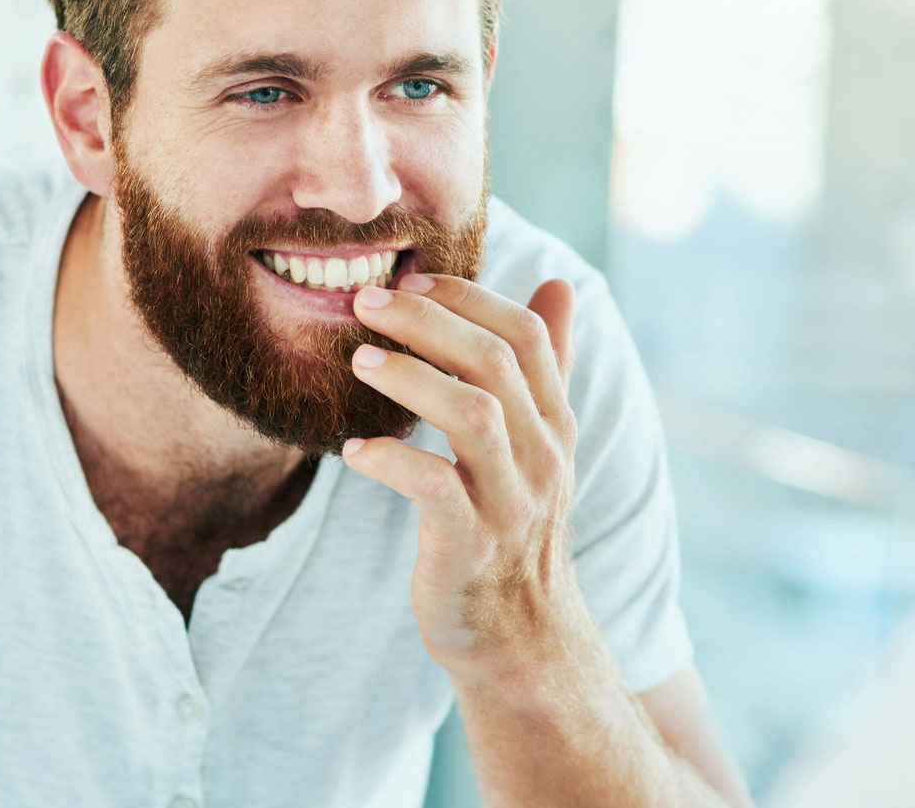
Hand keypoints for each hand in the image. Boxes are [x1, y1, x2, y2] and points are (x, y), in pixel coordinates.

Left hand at [341, 272, 592, 683]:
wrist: (520, 635)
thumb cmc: (513, 524)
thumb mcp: (540, 442)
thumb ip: (547, 364)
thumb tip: (560, 283)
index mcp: (554, 423)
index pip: (526, 335)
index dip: (469, 298)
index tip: (411, 280)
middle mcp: (542, 455)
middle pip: (495, 362)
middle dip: (428, 322)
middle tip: (367, 303)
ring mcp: (511, 502)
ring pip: (472, 415)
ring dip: (410, 379)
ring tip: (359, 360)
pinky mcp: (470, 546)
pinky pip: (434, 488)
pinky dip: (391, 460)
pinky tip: (354, 450)